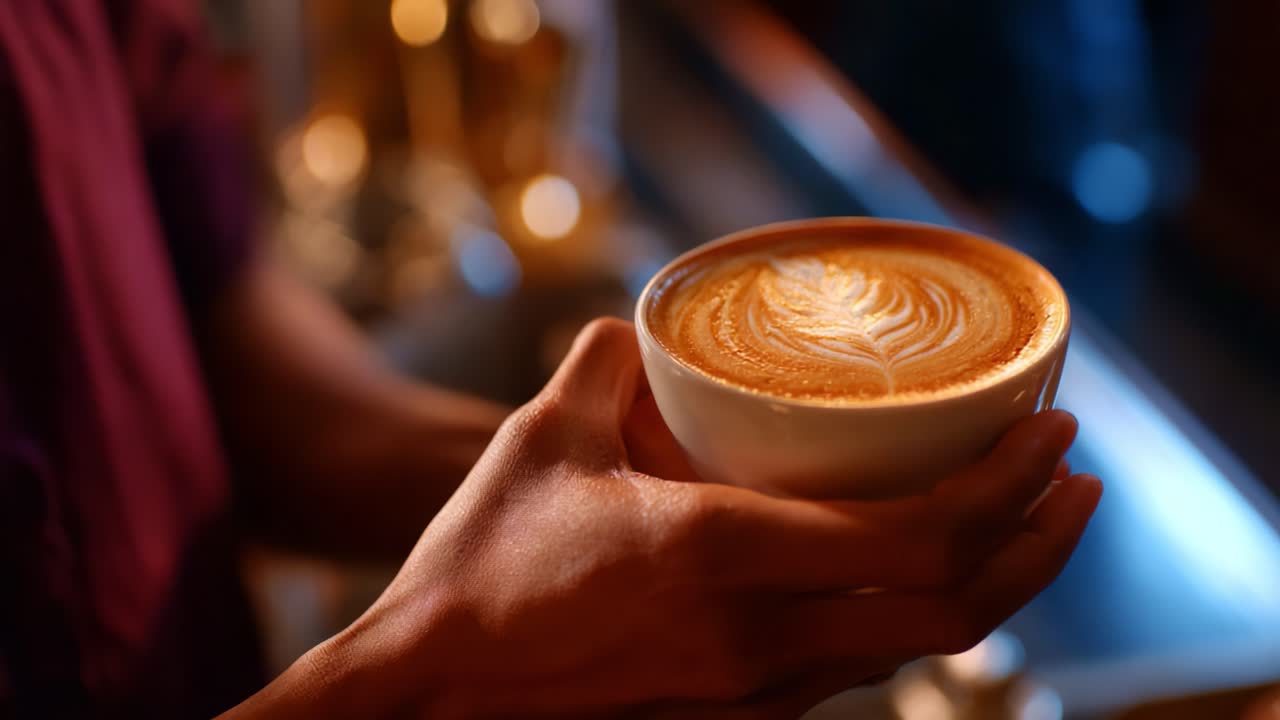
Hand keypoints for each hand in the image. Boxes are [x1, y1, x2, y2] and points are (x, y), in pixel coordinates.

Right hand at [227, 319, 1099, 719]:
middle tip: (1073, 482)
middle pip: (955, 610)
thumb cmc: (476, 573)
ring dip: (988, 586)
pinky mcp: (736, 713)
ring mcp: (754, 691)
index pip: (919, 538)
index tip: (1054, 434)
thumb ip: (598, 367)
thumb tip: (632, 328)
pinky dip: (913, 617)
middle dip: (1038, 546)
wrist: (431, 698)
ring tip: (1017, 524)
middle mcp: (759, 637)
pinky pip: (856, 665)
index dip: (1008, 488)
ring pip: (915, 649)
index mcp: (720, 556)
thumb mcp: (537, 444)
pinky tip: (907, 576)